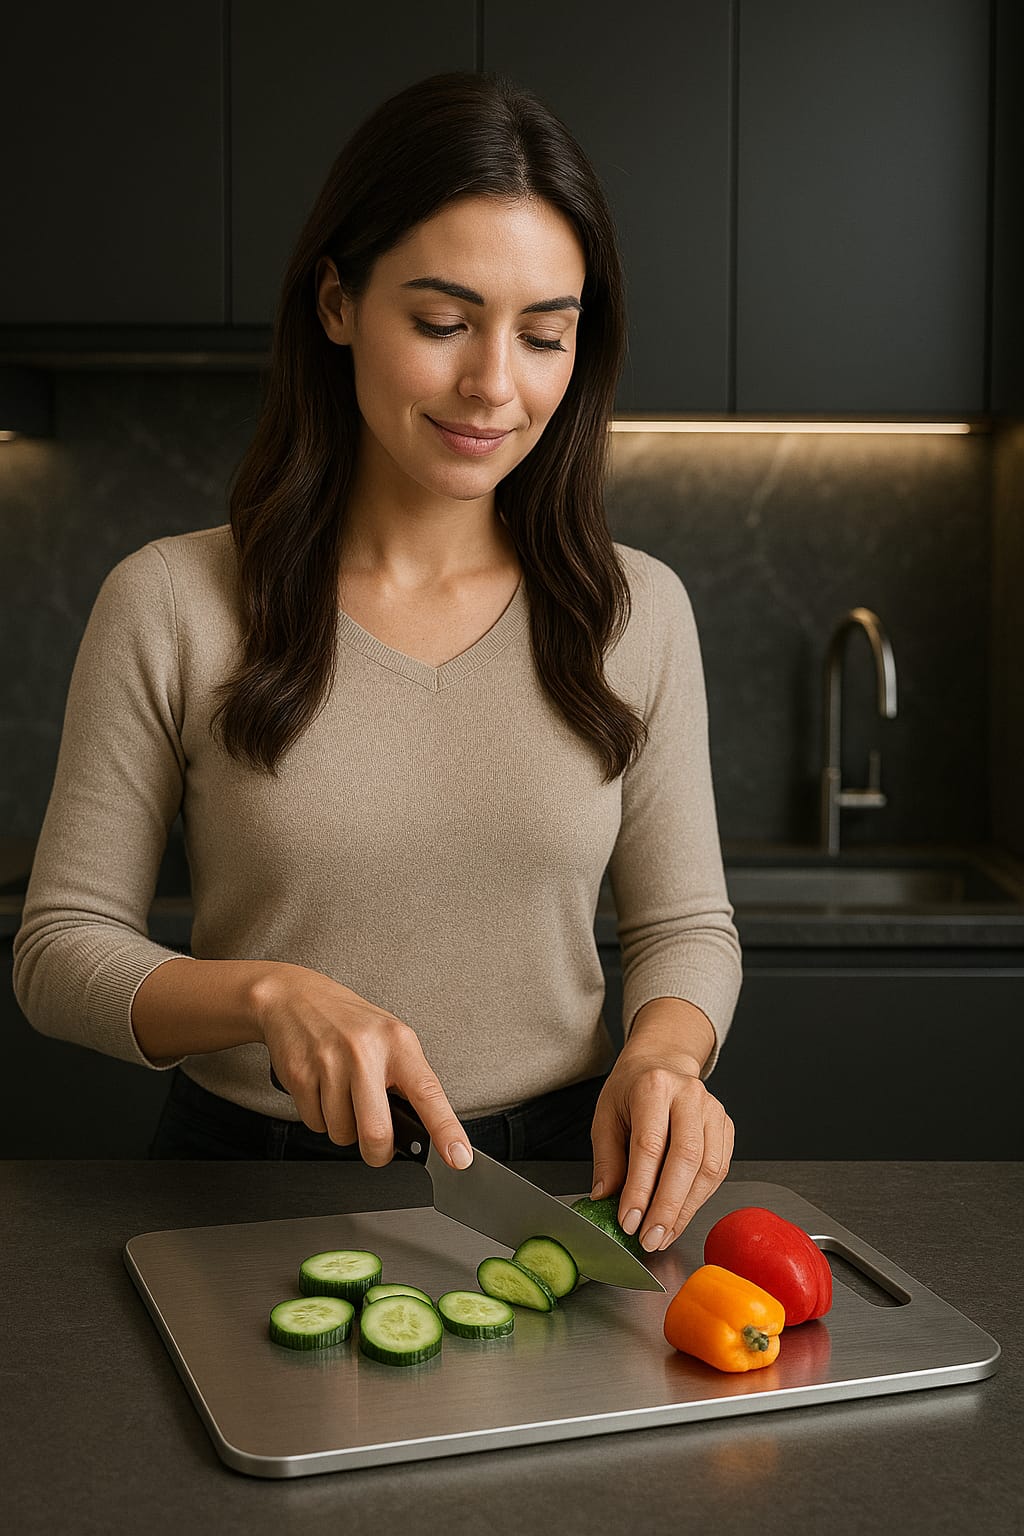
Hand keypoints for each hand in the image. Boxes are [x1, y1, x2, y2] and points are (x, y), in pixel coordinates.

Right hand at [251, 962, 472, 1170]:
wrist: (294, 997)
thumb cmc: (350, 1023)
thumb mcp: (389, 1038)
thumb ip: (406, 1079)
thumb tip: (424, 1129)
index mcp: (398, 1043)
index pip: (429, 1094)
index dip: (446, 1130)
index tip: (459, 1157)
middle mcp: (365, 1052)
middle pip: (376, 1132)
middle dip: (378, 1152)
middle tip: (378, 1146)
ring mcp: (330, 1063)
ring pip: (342, 1134)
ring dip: (344, 1129)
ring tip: (343, 1096)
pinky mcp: (300, 1075)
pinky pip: (314, 1124)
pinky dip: (320, 1118)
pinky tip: (321, 1090)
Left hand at [589, 1001, 733, 1250]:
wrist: (663, 1062)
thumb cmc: (632, 1090)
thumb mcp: (606, 1116)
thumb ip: (607, 1159)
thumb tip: (605, 1201)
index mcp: (653, 1087)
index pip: (649, 1146)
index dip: (640, 1189)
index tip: (629, 1221)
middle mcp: (689, 1095)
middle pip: (685, 1159)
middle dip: (667, 1207)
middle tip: (650, 1238)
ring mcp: (713, 1110)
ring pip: (708, 1169)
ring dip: (685, 1209)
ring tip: (663, 1234)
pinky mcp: (727, 1126)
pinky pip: (719, 1170)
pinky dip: (700, 1198)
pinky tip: (680, 1215)